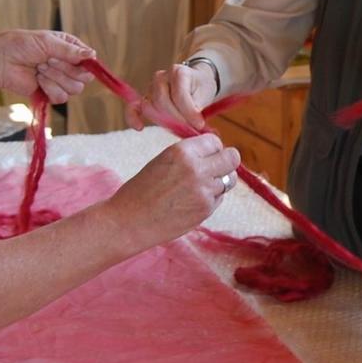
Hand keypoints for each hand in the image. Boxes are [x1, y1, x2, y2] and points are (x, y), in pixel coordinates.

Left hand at [0, 31, 95, 103]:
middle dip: (65, 69)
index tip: (67, 57)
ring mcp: (60, 80)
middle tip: (47, 61)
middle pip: (85, 77)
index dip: (83, 63)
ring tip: (40, 69)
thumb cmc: (20, 46)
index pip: (89, 60)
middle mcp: (68, 64)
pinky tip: (38, 80)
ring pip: (75, 89)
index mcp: (69, 48)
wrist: (0, 62)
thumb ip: (70, 51)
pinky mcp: (51, 93)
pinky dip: (49, 88)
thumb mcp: (47, 42)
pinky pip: (61, 97)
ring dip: (55, 78)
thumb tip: (92, 55)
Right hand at [105, 133, 240, 249]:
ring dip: (219, 181)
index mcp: (181, 151)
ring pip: (229, 180)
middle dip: (226, 162)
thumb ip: (188, 155)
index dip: (212, 149)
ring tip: (199, 187)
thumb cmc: (141, 190)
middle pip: (232, 158)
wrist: (129, 221)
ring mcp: (203, 191)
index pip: (215, 141)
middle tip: (215, 168)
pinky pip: (219, 198)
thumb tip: (214, 152)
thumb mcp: (163, 161)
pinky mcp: (205, 210)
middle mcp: (196, 169)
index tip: (207, 155)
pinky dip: (210, 199)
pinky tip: (190, 202)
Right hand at [126, 61, 217, 131]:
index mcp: (179, 72)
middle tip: (189, 128)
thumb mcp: (206, 95)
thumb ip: (197, 108)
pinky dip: (133, 117)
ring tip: (177, 127)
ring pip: (150, 107)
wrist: (195, 81)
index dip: (189, 112)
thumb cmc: (201, 88)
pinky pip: (134, 107)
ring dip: (163, 121)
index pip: (179, 94)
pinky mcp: (145, 97)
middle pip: (162, 101)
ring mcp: (151, 87)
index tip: (199, 124)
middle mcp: (161, 77)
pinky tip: (139, 127)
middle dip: (176, 119)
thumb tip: (193, 124)